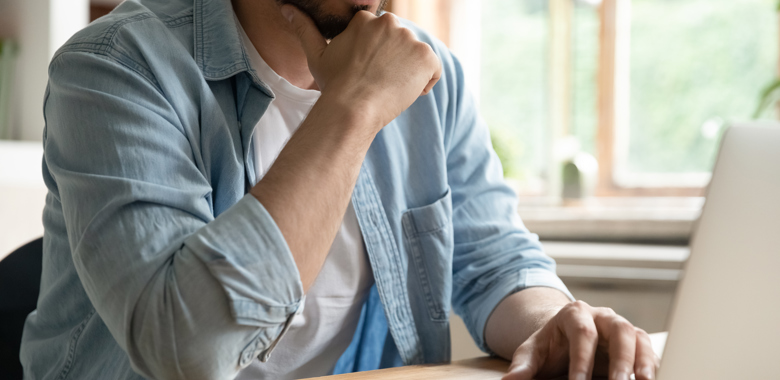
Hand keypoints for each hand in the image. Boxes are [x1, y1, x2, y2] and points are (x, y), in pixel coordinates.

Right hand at [281, 5, 441, 131]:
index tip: (367, 74)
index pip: (382, 38)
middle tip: (376, 84)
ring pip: (416, 58)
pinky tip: (405, 92)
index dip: (377, 58)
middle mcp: (390, 23)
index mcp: (366, 20)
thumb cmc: (334, 85)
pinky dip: (424, 83)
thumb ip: (305, 28)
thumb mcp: (317, 55)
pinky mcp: (426, 57)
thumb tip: (286, 7)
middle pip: (400, 46)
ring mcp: (410, 39)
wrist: (352, 108)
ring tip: (387, 89)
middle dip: (393, 63)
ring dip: (408, 74)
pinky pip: (433, 71)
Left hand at [503, 301, 659, 379]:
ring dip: (642, 363)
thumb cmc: (548, 347)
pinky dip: (650, 368)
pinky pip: (648, 352)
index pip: (582, 333)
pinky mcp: (636, 343)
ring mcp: (622, 328)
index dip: (582, 361)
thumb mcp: (531, 353)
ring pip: (639, 339)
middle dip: (621, 360)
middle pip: (619, 331)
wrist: (563, 341)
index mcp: (574, 313)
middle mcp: (603, 317)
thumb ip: (523, 366)